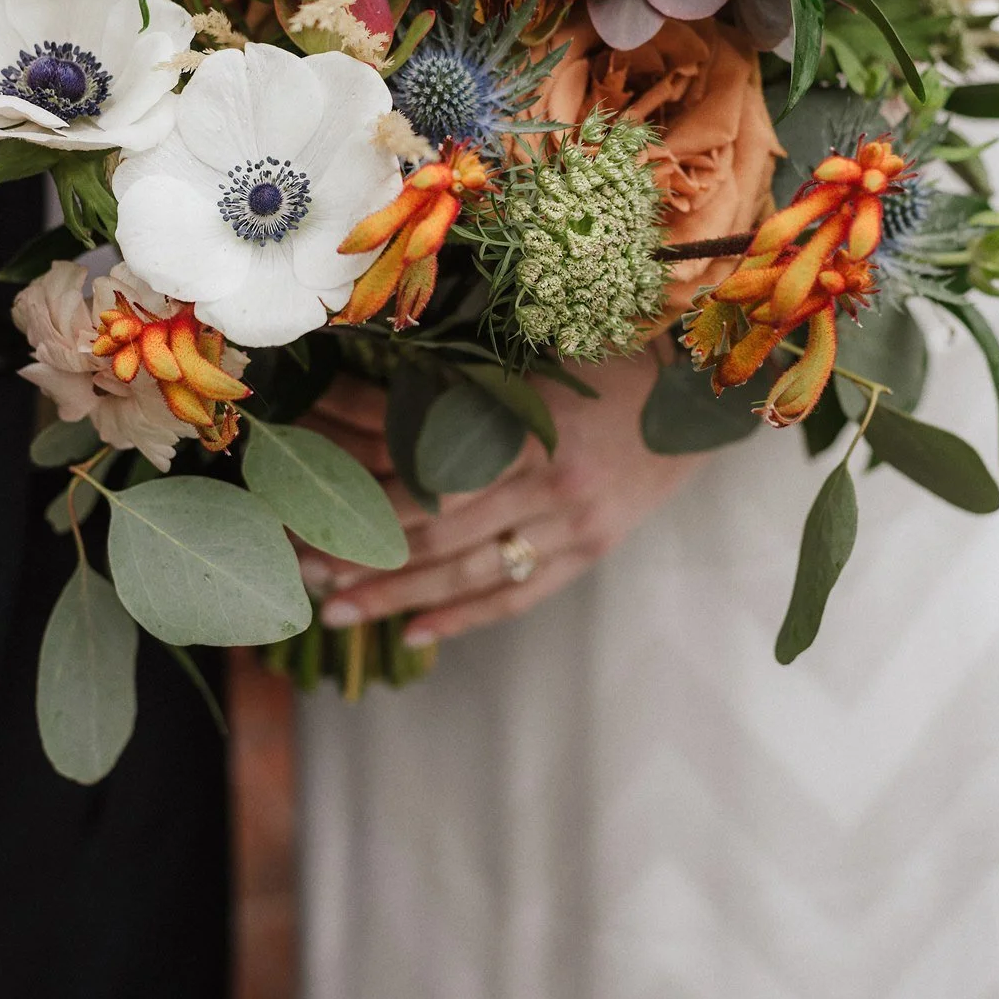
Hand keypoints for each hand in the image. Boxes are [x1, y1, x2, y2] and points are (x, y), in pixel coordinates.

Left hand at [298, 355, 697, 646]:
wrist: (697, 395)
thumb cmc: (606, 363)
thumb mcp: (534, 365)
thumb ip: (462, 391)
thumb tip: (369, 407)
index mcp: (530, 426)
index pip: (429, 470)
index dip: (365, 491)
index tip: (310, 501)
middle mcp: (550, 483)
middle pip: (438, 531)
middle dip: (366, 552)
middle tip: (301, 569)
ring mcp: (572, 525)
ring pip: (471, 572)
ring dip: (399, 596)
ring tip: (338, 612)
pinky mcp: (590, 551)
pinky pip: (520, 594)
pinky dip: (465, 617)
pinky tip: (417, 636)